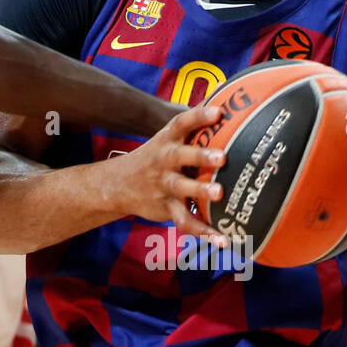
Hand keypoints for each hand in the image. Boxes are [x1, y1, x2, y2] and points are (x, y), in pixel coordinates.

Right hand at [102, 106, 229, 245]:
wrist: (117, 185)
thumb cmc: (155, 157)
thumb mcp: (166, 139)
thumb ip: (193, 128)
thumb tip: (228, 107)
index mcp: (166, 140)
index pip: (181, 123)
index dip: (199, 116)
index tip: (218, 112)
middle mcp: (164, 161)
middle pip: (181, 156)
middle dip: (201, 156)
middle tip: (222, 157)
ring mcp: (164, 185)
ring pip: (182, 189)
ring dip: (201, 191)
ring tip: (219, 194)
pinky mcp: (166, 207)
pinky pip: (185, 220)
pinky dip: (203, 232)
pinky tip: (222, 239)